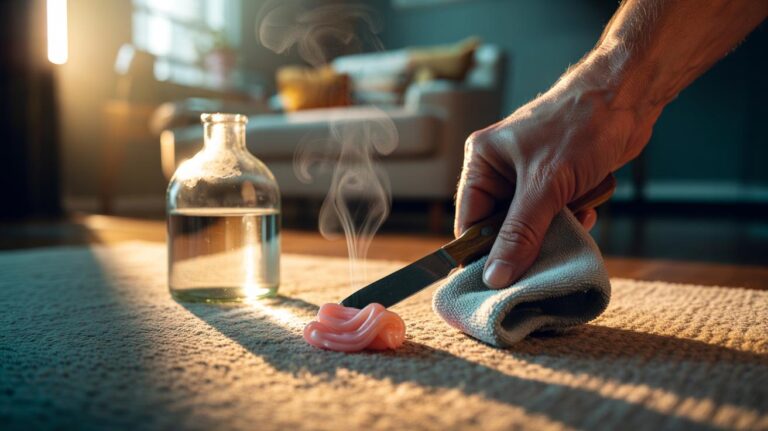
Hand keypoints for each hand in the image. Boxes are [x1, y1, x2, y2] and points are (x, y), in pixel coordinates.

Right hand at [455, 60, 658, 288]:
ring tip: (571, 225)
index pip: (470, 221)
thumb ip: (519, 233)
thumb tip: (496, 277)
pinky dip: (569, 220)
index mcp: (482, 162)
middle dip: (524, 243)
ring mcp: (529, 176)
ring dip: (551, 232)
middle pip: (501, 227)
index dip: (482, 253)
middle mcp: (500, 169)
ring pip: (530, 225)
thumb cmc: (579, 126)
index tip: (498, 284)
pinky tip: (586, 210)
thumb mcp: (545, 185)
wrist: (627, 97)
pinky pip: (554, 216)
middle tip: (541, 260)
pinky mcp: (556, 181)